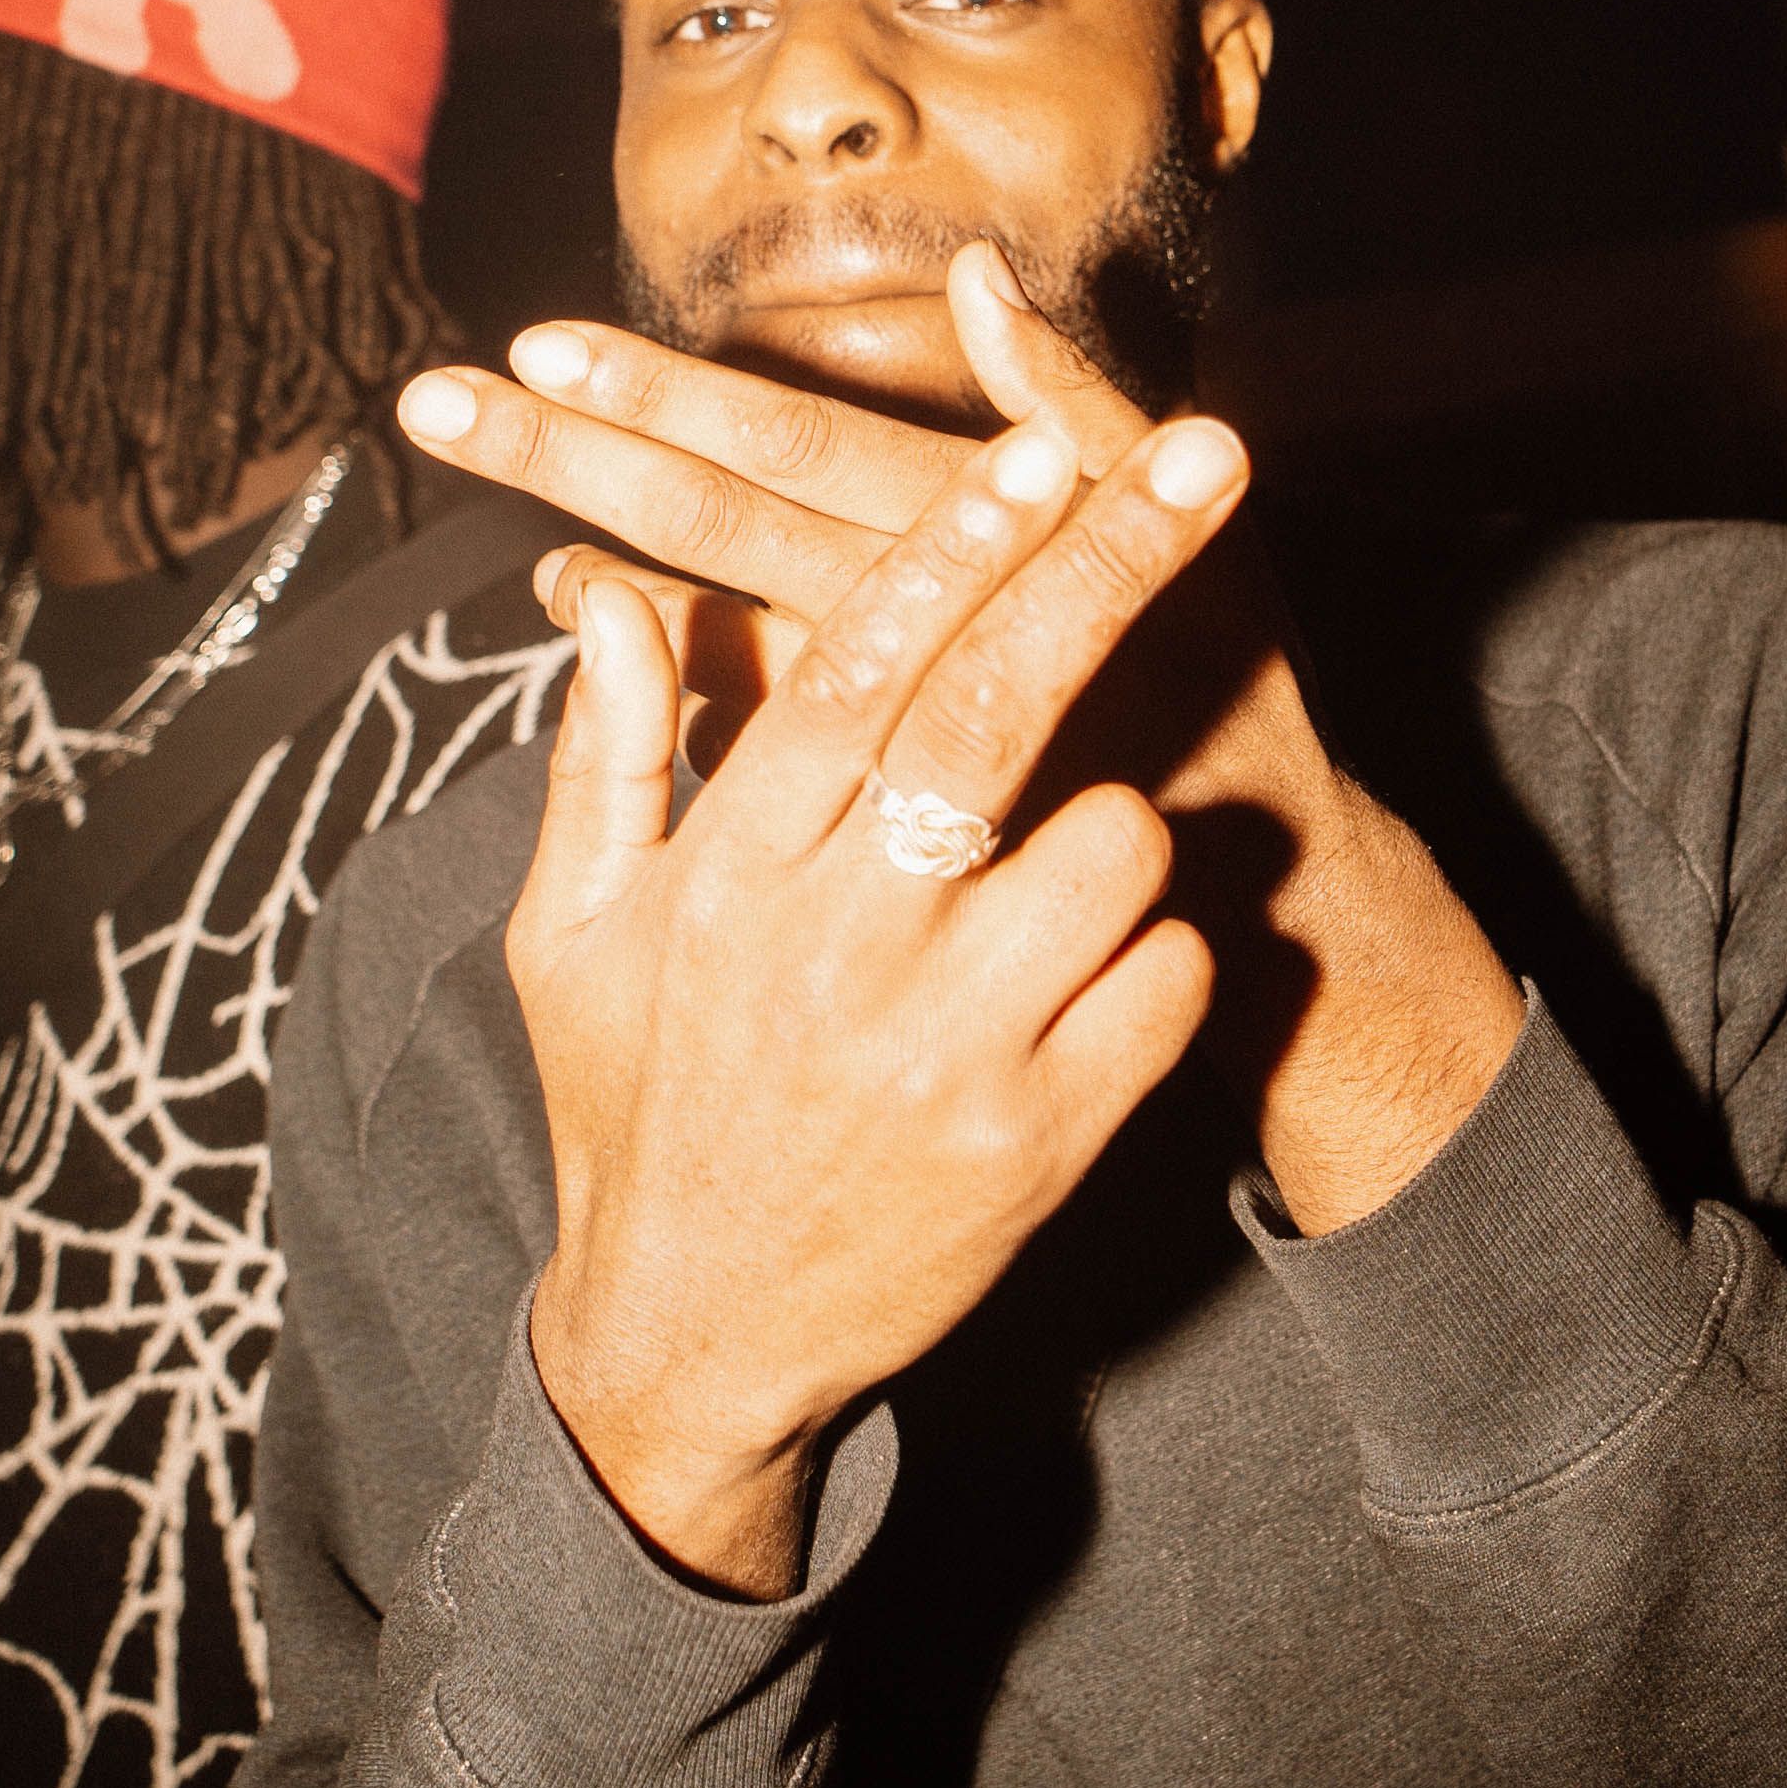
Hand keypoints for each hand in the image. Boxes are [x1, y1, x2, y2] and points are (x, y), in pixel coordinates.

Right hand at [405, 253, 1526, 1236]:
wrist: (696, 1343)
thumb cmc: (637, 1104)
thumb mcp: (576, 934)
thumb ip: (605, 754)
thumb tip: (605, 589)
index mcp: (727, 875)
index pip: (854, 670)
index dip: (956, 547)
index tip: (1039, 443)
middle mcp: (837, 947)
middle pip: (997, 714)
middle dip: (1111, 566)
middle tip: (1210, 457)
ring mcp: (947, 1049)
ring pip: (1112, 846)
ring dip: (1125, 819)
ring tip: (1068, 863)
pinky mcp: (1040, 1142)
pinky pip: (1170, 980)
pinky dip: (1164, 953)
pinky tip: (1102, 978)